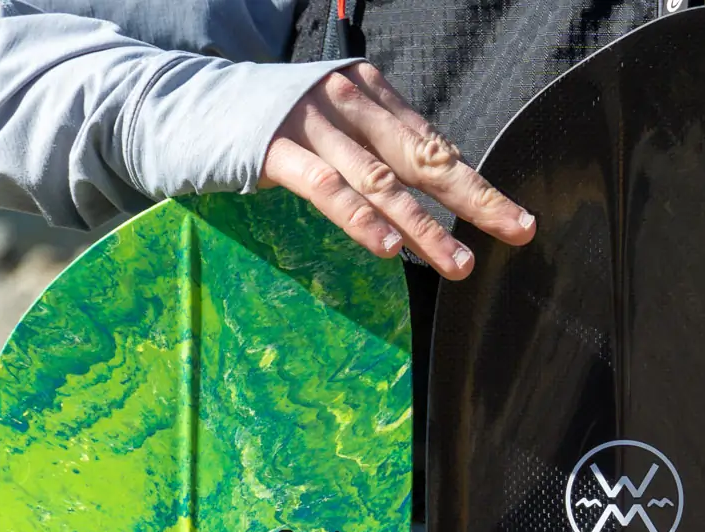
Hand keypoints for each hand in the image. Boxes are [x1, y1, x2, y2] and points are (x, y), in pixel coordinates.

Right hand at [261, 64, 534, 277]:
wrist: (190, 104)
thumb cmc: (274, 124)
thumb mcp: (337, 123)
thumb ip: (382, 145)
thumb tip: (439, 178)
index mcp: (373, 94)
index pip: (435, 144)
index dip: (476, 184)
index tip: (515, 220)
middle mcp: (351, 103)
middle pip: (423, 158)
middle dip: (474, 199)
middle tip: (515, 231)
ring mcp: (314, 125)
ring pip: (381, 181)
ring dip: (423, 226)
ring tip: (457, 264)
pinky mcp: (276, 150)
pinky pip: (327, 189)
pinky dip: (359, 219)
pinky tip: (387, 247)